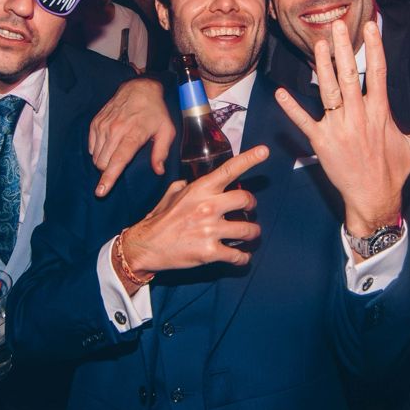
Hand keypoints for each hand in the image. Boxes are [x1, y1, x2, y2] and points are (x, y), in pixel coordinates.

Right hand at [90, 76, 175, 196]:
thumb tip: (158, 171)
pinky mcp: (96, 123)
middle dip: (109, 170)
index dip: (109, 178)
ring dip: (104, 161)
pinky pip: (91, 147)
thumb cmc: (155, 112)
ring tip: (118, 149)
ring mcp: (103, 126)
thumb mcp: (166, 131)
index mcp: (133, 135)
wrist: (139, 88)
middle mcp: (115, 131)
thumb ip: (161, 152)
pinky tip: (110, 143)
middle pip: (103, 163)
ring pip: (96, 156)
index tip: (101, 191)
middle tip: (122, 161)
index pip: (118, 160)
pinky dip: (98, 151)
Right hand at [122, 145, 267, 272]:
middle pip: (246, 199)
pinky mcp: (210, 252)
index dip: (249, 159)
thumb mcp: (171, 194)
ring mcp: (210, 230)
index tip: (264, 151)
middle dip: (252, 205)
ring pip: (248, 229)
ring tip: (250, 234)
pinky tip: (242, 256)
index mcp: (199, 190)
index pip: (229, 170)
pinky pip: (238, 255)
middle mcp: (208, 207)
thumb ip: (188, 185)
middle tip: (250, 209)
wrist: (145, 246)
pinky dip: (243, 257)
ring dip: (253, 233)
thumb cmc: (159, 220)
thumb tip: (195, 180)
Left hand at [274, 19, 409, 238]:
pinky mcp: (322, 142)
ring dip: (322, 67)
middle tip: (336, 24)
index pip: (378, 72)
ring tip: (319, 45)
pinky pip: (304, 122)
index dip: (374, 48)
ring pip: (328, 92)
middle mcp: (359, 117)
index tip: (370, 26)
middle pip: (349, 76)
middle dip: (343, 49)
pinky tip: (280, 93)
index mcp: (381, 113)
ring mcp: (339, 128)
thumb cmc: (396, 171)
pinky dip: (291, 108)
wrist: (374, 198)